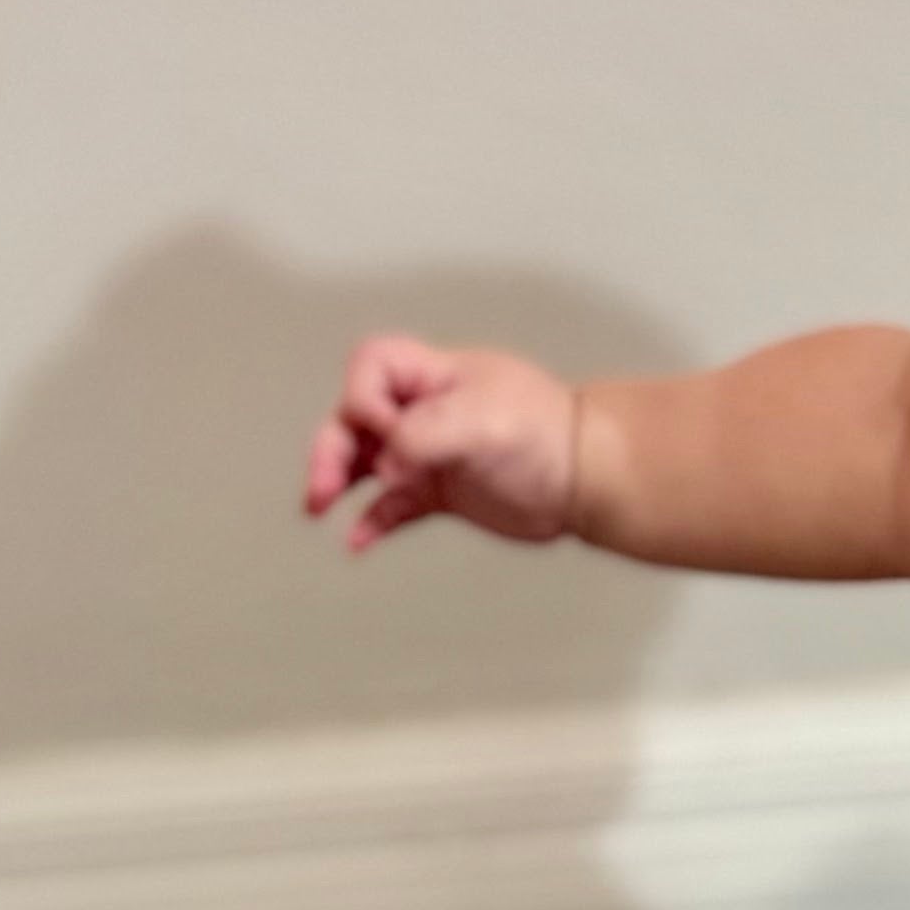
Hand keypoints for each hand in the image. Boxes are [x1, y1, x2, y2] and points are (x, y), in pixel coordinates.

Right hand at [303, 336, 581, 551]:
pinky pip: (392, 504)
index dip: (364, 398)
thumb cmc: (549, 434)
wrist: (589, 478)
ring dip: (338, 482)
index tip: (387, 431)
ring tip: (320, 507)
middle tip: (322, 489)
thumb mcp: (484, 421)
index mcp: (434, 378)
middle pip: (355, 419)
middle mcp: (425, 411)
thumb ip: (425, 435)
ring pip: (366, 462)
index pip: (372, 368)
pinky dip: (372, 520)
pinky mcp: (440, 491)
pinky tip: (358, 541)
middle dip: (331, 449)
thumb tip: (385, 465)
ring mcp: (430, 452)